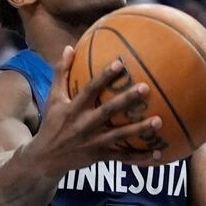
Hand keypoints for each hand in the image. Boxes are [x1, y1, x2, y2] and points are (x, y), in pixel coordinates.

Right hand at [33, 46, 163, 168]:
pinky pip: (123, 157)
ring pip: (120, 136)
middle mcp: (84, 125)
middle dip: (126, 100)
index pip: (89, 90)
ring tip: (158, 121)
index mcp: (73, 109)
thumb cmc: (52, 123)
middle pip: (108, 111)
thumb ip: (61, 73)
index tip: (119, 64)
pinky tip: (159, 152)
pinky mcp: (100, 156)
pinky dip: (141, 157)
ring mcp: (94, 142)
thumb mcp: (52, 98)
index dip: (104, 77)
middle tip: (145, 88)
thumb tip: (69, 47)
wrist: (46, 158)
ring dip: (139, 130)